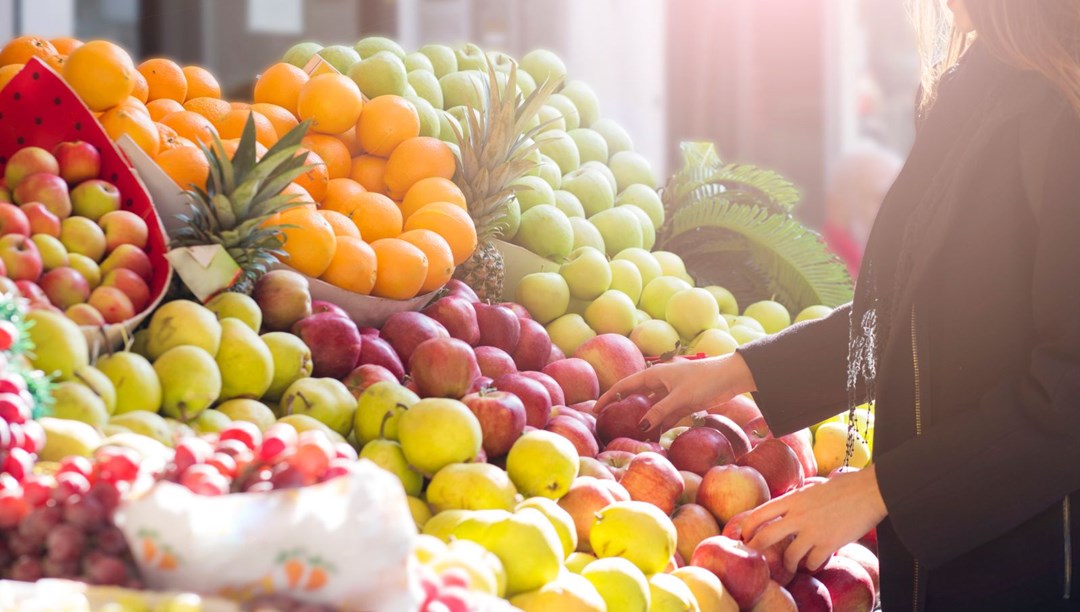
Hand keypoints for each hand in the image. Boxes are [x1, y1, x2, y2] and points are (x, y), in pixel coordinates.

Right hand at [593, 352, 756, 432]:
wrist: (731, 376)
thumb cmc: (705, 380)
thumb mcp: (680, 397)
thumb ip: (660, 411)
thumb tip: (642, 426)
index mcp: (654, 375)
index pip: (625, 386)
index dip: (609, 397)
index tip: (595, 410)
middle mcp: (659, 383)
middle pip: (635, 398)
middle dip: (623, 410)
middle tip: (609, 425)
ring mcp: (670, 393)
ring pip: (651, 409)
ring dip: (643, 421)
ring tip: (630, 436)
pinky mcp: (682, 403)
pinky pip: (665, 415)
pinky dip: (659, 425)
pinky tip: (653, 437)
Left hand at [743, 466, 887, 573]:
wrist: (869, 491)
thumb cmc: (845, 486)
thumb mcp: (814, 488)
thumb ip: (799, 500)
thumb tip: (789, 508)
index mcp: (793, 499)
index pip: (759, 514)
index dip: (748, 527)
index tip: (745, 535)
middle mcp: (798, 515)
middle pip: (765, 537)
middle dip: (756, 548)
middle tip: (755, 554)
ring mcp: (813, 531)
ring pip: (789, 556)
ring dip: (788, 563)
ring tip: (791, 564)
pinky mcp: (829, 544)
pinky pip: (812, 562)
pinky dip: (812, 564)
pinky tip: (814, 561)